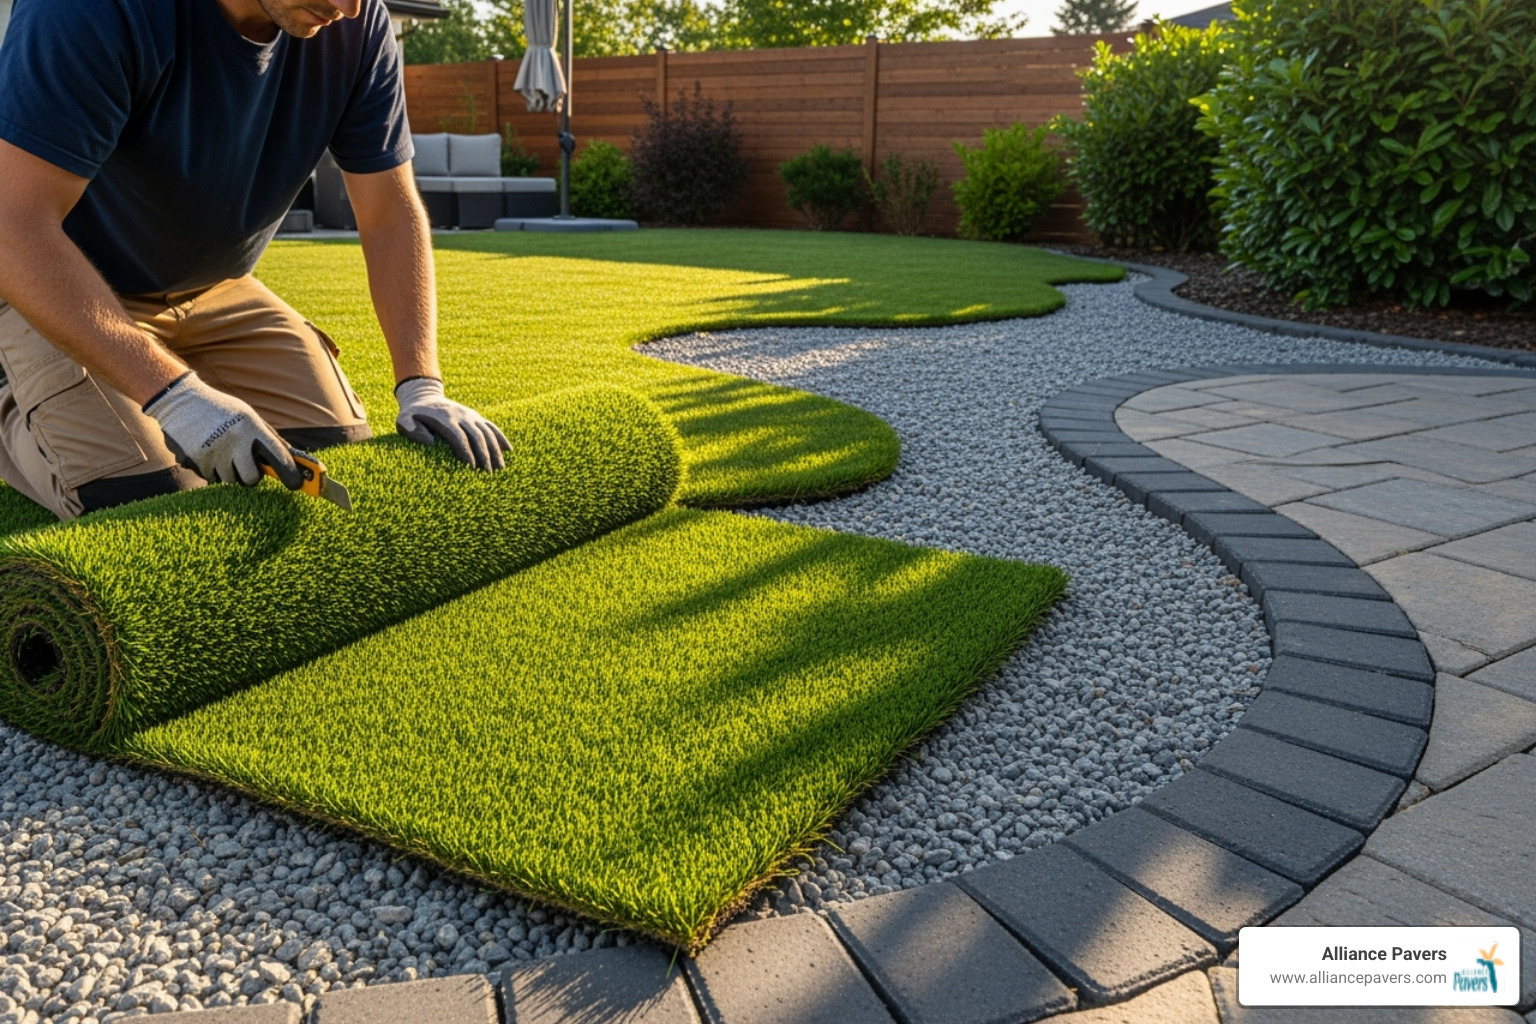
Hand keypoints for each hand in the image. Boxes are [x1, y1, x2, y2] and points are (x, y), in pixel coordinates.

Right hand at [143, 372, 302, 487]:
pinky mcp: (195, 461)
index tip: (297, 484)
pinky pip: (210, 477)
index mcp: (251, 427)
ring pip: (229, 480)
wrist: (179, 399)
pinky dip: (211, 469)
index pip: (278, 455)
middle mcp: (234, 441)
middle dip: (251, 477)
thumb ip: (267, 437)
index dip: (290, 473)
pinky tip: (206, 451)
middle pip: (251, 479)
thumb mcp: (247, 416)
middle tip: (246, 466)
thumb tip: (292, 457)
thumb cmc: (220, 409)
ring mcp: (214, 452)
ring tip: (221, 451)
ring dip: (228, 471)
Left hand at [394, 377, 509, 470]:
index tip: (472, 468)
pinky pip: (491, 426)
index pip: (459, 437)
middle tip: (489, 474)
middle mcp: (461, 416)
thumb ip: (410, 429)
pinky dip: (501, 437)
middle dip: (485, 455)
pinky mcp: (475, 416)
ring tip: (500, 468)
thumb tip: (431, 442)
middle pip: (477, 436)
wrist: (423, 395)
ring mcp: (470, 415)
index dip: (467, 453)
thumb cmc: (411, 414)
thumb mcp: (403, 419)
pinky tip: (509, 450)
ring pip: (487, 432)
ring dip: (495, 450)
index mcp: (445, 419)